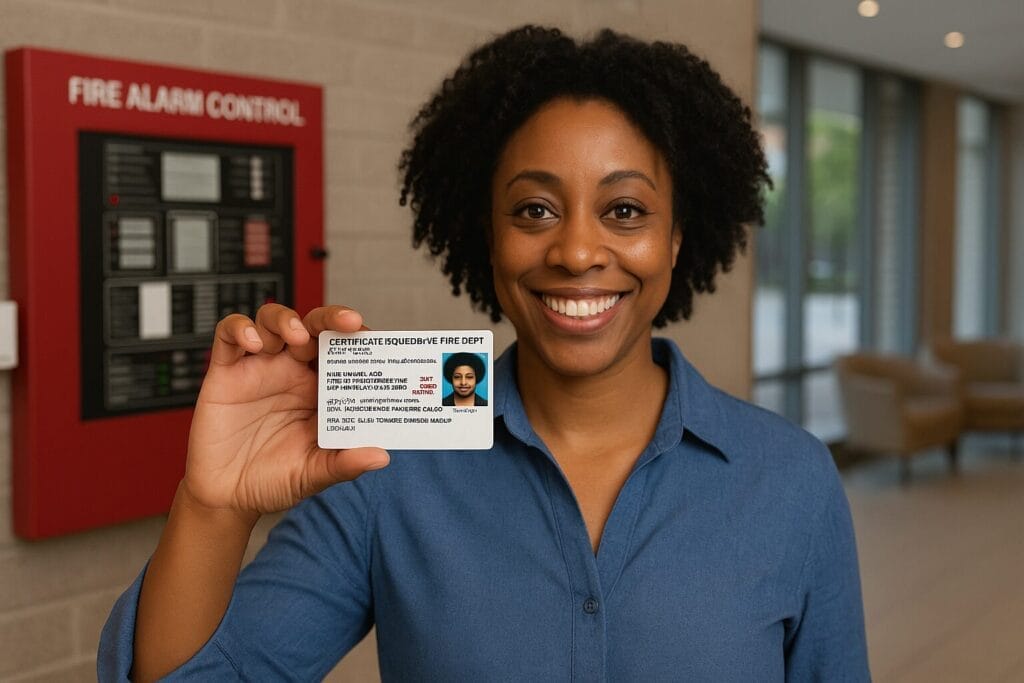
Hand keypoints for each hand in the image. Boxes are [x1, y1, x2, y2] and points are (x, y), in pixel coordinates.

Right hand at [181, 304, 388, 516]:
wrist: (228, 497)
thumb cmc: (274, 480)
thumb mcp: (314, 474)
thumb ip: (344, 464)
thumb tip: (381, 457)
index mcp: (319, 390)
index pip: (343, 352)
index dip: (358, 341)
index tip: (375, 341)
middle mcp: (291, 372)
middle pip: (313, 327)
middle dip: (332, 318)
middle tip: (349, 323)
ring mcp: (258, 368)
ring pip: (272, 321)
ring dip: (287, 320)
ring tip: (297, 336)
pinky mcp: (225, 372)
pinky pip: (229, 335)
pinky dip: (240, 328)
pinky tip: (253, 343)